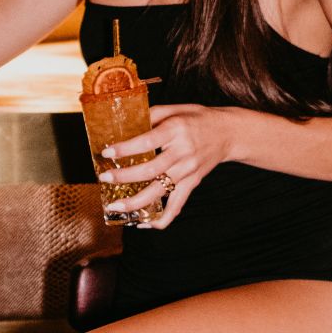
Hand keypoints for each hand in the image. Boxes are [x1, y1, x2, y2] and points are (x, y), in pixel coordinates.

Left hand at [96, 104, 236, 228]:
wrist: (228, 132)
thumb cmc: (197, 118)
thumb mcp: (175, 109)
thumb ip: (151, 115)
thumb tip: (123, 123)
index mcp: (175, 130)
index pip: (146, 142)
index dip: (125, 149)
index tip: (106, 152)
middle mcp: (182, 152)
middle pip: (150, 170)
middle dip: (123, 177)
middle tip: (104, 179)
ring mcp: (188, 171)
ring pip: (160, 192)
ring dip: (135, 203)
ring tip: (115, 207)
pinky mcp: (193, 183)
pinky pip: (177, 205)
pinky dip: (161, 219)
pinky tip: (144, 223)